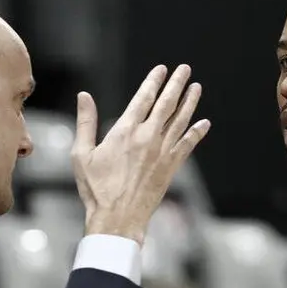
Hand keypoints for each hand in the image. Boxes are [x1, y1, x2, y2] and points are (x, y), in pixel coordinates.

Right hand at [72, 65, 209, 243]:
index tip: (162, 69)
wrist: (118, 218)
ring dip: (190, 102)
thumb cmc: (96, 189)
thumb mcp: (82, 154)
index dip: (154, 81)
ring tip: (196, 87)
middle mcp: (147, 137)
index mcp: (124, 131)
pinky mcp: (171, 167)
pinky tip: (204, 123)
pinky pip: (188, 144)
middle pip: (166, 104)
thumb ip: (85, 122)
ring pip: (180, 120)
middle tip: (185, 69)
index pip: (143, 98)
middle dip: (176, 84)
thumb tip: (83, 96)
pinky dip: (197, 132)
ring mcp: (162, 152)